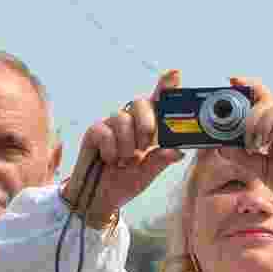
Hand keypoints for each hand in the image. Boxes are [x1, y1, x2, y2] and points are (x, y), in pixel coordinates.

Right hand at [63, 70, 184, 227]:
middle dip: (146, 124)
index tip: (175, 73)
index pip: (158, 102)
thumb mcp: (148, 173)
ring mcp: (111, 125)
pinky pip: (106, 132)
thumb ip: (161, 160)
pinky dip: (111, 151)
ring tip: (125, 162)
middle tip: (145, 146)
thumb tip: (178, 151)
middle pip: (141, 103)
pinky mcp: (94, 131)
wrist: (101, 198)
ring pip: (123, 119)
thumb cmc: (125, 182)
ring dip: (127, 145)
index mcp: (148, 128)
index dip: (166, 86)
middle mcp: (130, 121)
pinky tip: (110, 161)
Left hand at [232, 77, 272, 230]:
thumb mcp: (261, 169)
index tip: (231, 80)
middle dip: (249, 113)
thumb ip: (242, 156)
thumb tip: (220, 145)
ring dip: (263, 121)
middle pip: (267, 99)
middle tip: (244, 136)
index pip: (260, 100)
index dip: (247, 87)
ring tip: (258, 143)